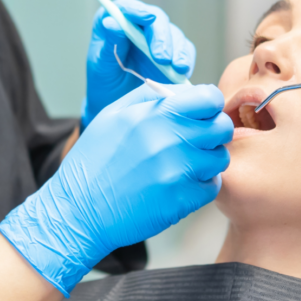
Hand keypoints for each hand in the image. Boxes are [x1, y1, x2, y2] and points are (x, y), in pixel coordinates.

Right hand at [0, 84, 231, 295]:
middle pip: (222, 127)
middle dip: (213, 133)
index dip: (209, 105)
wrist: (78, 211)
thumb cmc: (94, 161)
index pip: (210, 98)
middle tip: (197, 141)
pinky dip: (201, 187)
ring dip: (207, 161)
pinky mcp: (182, 200)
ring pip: (220, 158)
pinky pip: (212, 187)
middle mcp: (171, 140)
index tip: (201, 114)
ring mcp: (178, 172)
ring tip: (184, 165)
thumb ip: (150, 97)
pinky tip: (179, 185)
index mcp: (155, 114)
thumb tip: (184, 90)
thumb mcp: (112, 115)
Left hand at [81, 0, 195, 129]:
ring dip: (178, 51)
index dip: (139, 11)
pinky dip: (186, 61)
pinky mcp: (174, 54)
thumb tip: (111, 22)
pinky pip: (185, 52)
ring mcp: (159, 39)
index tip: (148, 18)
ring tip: (177, 68)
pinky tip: (183, 72)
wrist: (117, 105)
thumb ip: (109, 44)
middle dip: (162, 38)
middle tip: (162, 57)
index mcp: (116, 22)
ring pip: (175, 35)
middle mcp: (140, 26)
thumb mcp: (101, 66)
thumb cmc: (104, 83)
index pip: (128, 8)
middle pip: (157, 21)